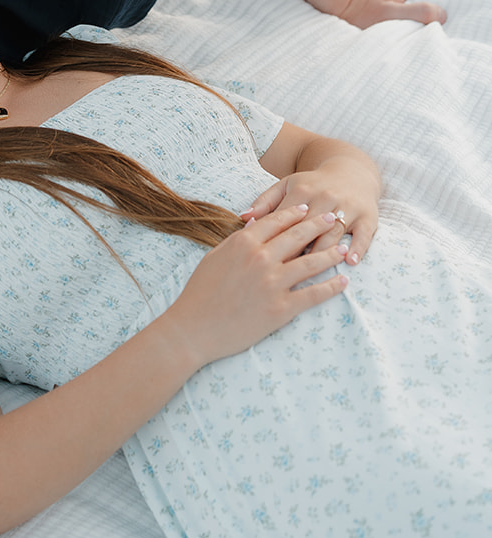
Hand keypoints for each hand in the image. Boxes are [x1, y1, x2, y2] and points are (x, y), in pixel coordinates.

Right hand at [167, 206, 348, 368]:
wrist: (194, 328)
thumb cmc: (200, 292)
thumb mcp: (215, 257)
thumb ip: (237, 242)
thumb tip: (254, 228)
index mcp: (243, 243)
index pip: (276, 222)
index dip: (295, 214)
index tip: (308, 209)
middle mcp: (261, 258)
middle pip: (297, 237)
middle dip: (319, 226)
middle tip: (335, 218)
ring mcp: (272, 283)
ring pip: (310, 263)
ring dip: (330, 254)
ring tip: (344, 248)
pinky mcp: (281, 309)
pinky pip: (312, 294)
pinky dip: (331, 288)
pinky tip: (343, 282)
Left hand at [241, 157, 379, 263]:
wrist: (350, 170)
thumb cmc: (311, 184)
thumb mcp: (287, 185)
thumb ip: (264, 202)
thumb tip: (243, 218)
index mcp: (301, 191)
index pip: (285, 220)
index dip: (274, 241)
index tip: (263, 262)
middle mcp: (324, 197)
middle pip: (309, 230)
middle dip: (297, 251)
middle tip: (286, 273)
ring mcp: (347, 206)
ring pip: (333, 234)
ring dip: (324, 253)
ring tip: (313, 272)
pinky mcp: (367, 216)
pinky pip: (363, 234)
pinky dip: (357, 248)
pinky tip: (350, 262)